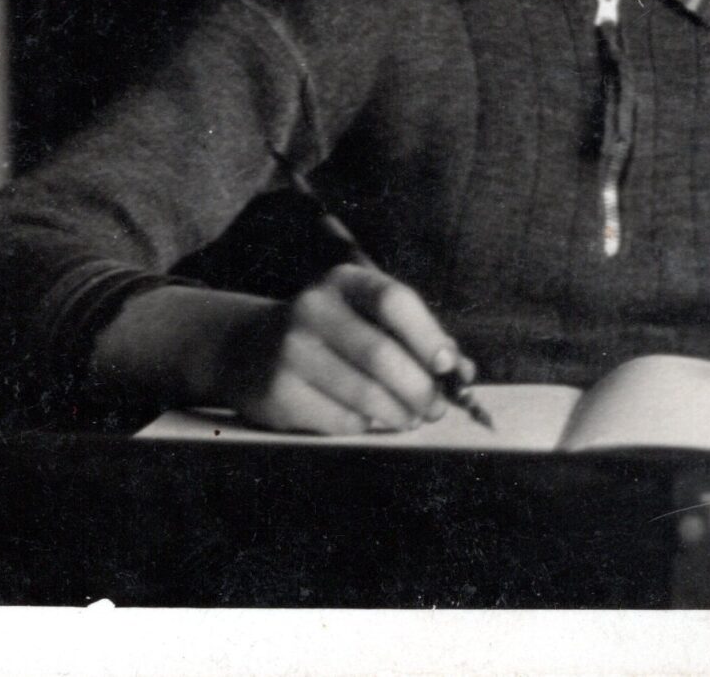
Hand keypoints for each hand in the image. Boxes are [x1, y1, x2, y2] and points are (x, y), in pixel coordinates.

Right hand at [203, 264, 473, 434]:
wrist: (246, 348)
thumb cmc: (331, 333)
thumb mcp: (365, 316)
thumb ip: (415, 337)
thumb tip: (463, 372)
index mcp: (343, 282)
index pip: (395, 301)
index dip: (429, 336)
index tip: (449, 366)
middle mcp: (311, 310)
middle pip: (382, 355)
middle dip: (420, 389)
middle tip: (436, 407)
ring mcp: (289, 352)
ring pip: (364, 395)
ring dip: (400, 414)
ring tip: (411, 417)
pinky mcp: (277, 394)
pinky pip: (340, 420)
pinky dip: (366, 426)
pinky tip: (369, 420)